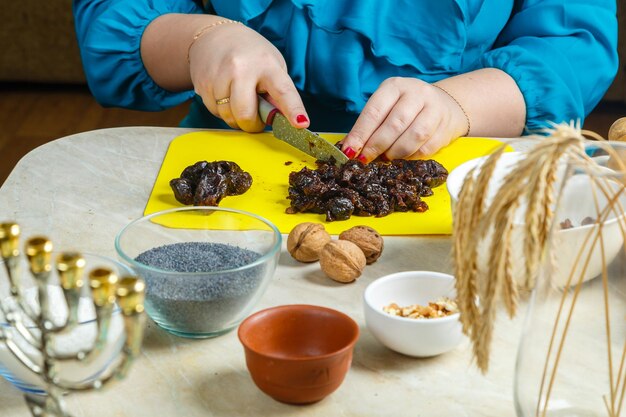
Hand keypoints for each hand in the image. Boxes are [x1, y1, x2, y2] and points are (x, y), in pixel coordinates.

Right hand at [188, 23, 308, 131]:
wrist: (212, 36)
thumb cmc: (250, 54)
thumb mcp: (271, 65)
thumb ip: (277, 93)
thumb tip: (281, 120)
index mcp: (266, 64)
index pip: (283, 91)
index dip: (293, 110)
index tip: (301, 124)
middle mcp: (241, 69)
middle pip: (245, 114)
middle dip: (252, 125)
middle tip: (255, 120)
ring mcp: (219, 76)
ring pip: (228, 116)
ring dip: (235, 117)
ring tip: (238, 98)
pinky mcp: (202, 84)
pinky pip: (214, 112)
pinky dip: (222, 110)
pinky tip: (224, 94)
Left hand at [341, 77, 468, 161]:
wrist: (446, 104)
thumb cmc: (406, 108)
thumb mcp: (387, 106)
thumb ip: (370, 124)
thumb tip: (351, 148)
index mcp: (395, 86)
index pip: (374, 111)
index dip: (361, 133)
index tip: (350, 151)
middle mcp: (416, 93)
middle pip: (394, 124)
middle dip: (376, 146)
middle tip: (366, 159)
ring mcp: (434, 109)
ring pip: (413, 137)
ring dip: (395, 153)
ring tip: (386, 158)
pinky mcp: (445, 127)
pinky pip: (426, 148)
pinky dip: (411, 157)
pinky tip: (403, 158)